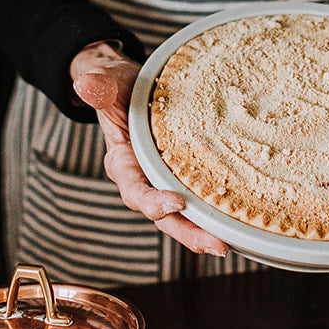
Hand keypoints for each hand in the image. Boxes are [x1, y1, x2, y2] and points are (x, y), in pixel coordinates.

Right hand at [69, 41, 227, 257]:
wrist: (133, 85)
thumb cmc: (119, 86)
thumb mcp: (109, 82)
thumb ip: (100, 87)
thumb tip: (84, 83)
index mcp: (123, 163)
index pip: (135, 190)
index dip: (153, 201)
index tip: (176, 201)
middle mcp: (145, 179)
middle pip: (165, 217)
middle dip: (189, 233)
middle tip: (218, 245)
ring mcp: (167, 180)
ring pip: (186, 215)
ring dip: (207, 230)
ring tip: (232, 242)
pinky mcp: (187, 175)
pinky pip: (202, 197)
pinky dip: (219, 209)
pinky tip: (244, 217)